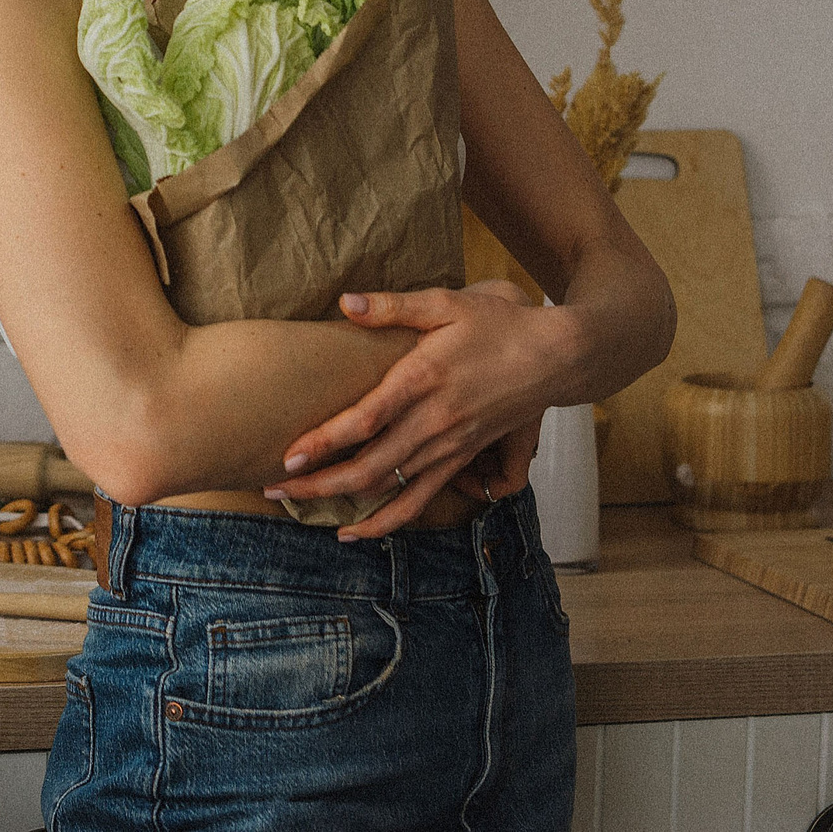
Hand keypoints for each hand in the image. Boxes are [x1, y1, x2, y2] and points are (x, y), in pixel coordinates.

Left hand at [263, 280, 575, 537]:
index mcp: (425, 380)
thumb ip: (393, 306)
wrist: (557, 356)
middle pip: (371, 467)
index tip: (289, 454)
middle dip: (319, 483)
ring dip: (347, 507)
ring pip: (393, 491)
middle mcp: (436, 423)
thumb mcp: (446, 303)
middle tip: (275, 488)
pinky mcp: (464, 460)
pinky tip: (359, 530)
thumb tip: (345, 303)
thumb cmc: (499, 324)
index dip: (325, 442)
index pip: (366, 421)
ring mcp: (451, 447)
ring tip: (303, 511)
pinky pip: (421, 500)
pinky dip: (389, 521)